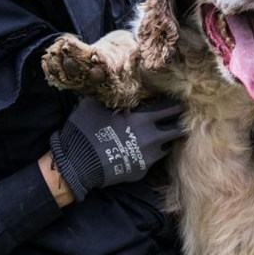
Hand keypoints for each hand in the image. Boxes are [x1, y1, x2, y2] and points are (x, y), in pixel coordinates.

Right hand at [49, 97, 182, 201]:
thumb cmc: (85, 131)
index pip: (170, 109)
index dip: (174, 105)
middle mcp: (151, 139)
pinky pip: (152, 161)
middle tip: (173, 120)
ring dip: (164, 141)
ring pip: (167, 147)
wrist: (77, 165)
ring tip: (156, 136)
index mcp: (142, 119)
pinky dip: (149, 155)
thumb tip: (109, 82)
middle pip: (177, 129)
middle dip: (176, 123)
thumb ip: (108, 95)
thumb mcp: (93, 105)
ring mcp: (148, 158)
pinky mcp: (141, 172)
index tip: (175, 102)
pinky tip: (140, 151)